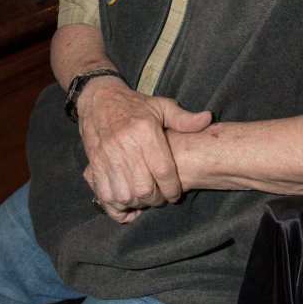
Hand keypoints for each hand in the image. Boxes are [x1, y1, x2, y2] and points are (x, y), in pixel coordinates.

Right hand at [78, 77, 211, 223]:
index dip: (172, 188)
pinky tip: (125, 201)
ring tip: (144, 199)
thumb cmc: (134, 104)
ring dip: (136, 203)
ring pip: (124, 194)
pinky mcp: (94, 163)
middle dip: (156, 199)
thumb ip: (184, 118)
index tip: (175, 194)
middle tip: (160, 198)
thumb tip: (208, 119)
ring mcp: (107, 156)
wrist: (98, 99)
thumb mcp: (161, 106)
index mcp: (145, 130)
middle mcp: (125, 144)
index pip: (163, 169)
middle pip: (144, 187)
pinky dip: (115, 204)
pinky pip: (104, 192)